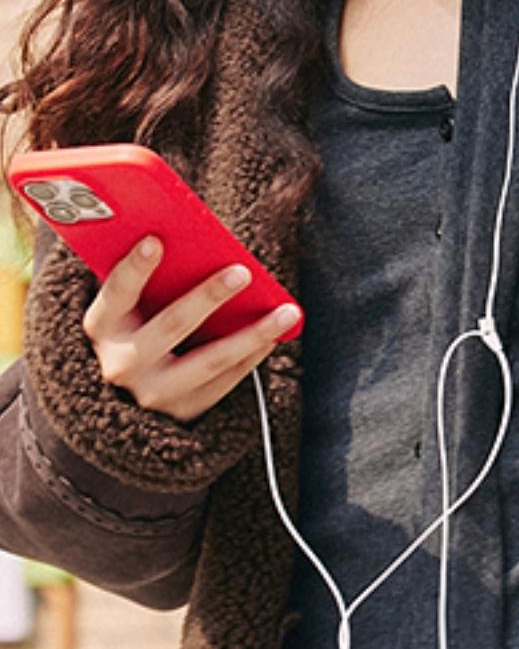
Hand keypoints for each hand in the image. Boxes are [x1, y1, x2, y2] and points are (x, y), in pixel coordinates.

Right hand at [83, 237, 300, 421]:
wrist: (123, 398)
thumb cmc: (131, 330)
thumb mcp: (124, 308)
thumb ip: (143, 280)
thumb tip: (183, 238)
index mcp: (102, 328)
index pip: (117, 294)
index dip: (135, 268)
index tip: (156, 241)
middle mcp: (123, 363)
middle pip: (173, 324)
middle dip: (209, 296)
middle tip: (242, 272)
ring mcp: (153, 392)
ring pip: (210, 359)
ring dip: (252, 333)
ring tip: (286, 312)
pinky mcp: (182, 411)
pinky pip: (225, 382)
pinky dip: (252, 356)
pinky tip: (274, 336)